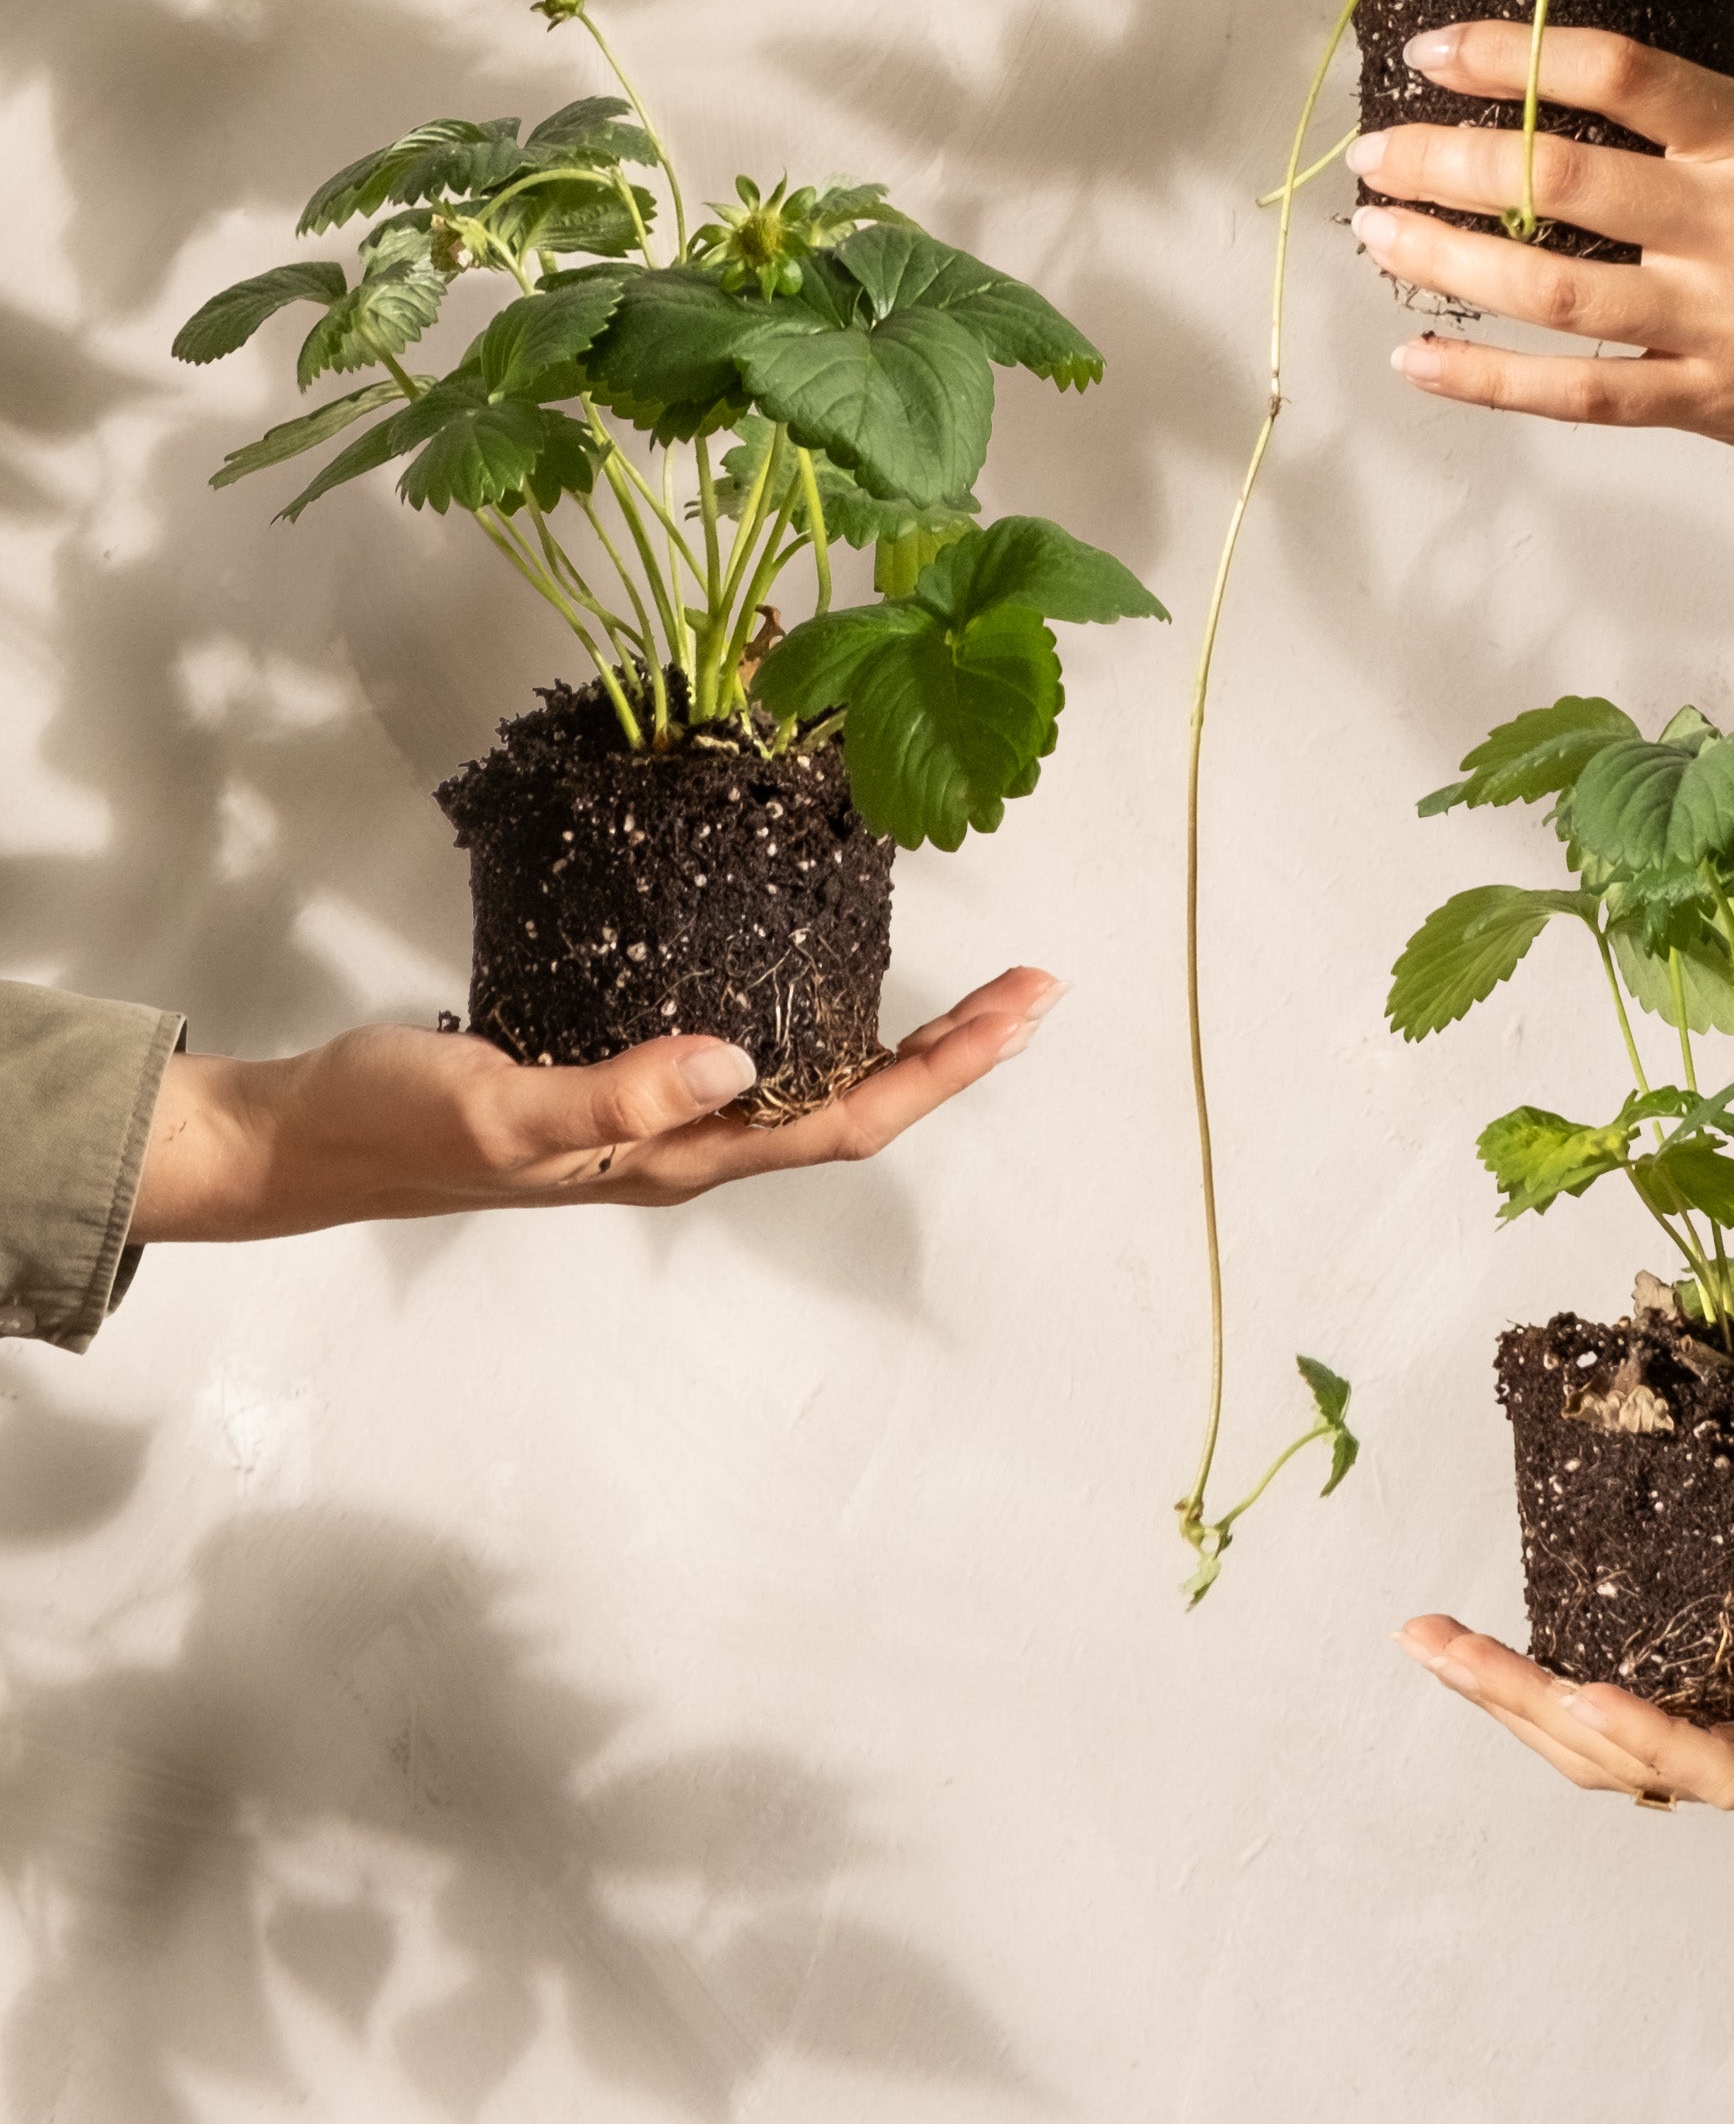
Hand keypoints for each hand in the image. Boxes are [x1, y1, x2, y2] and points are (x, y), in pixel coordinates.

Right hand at [128, 967, 1061, 1240]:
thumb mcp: (499, 1106)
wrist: (308, 1139)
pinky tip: (822, 967)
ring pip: (809, 1078)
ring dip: (897, 1033)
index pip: (843, 1120)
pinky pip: (750, 1047)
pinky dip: (811, 1009)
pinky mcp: (622, 1070)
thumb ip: (612, 1090)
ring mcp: (656, 1112)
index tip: (1022, 1008)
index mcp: (674, 1157)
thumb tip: (738, 1061)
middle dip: (952, 1049)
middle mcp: (685, 1142)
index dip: (943, 1070)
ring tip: (969, 982)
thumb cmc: (398, 1123)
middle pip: (851, 1101)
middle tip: (1035, 984)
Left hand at [1351, 25, 1733, 571]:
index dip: (1508, 55)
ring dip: (1445, 261)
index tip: (1436, 51)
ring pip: (1548, 288)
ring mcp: (1725, 321)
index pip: (1612, 74)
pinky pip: (1581, 395)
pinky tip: (1422, 361)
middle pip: (1554, 178)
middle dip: (1445, 160)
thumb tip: (1620, 121)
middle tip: (1373, 152)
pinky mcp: (1723, 406)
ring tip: (1376, 240)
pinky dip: (1490, 379)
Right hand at [1400, 1617, 1733, 2032]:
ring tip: (1462, 1655)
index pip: (1616, 1717)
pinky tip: (1589, 1695)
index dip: (1529, 1679)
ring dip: (1536, 1709)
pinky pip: (1722, 1761)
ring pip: (1633, 1758)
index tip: (1459, 1625)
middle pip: (1594, 1747)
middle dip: (1495, 1691)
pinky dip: (1647, 1732)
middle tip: (1416, 1634)